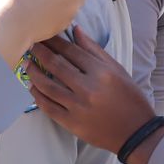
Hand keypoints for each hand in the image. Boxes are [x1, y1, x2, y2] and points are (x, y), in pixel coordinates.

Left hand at [25, 27, 153, 155]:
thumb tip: (76, 30)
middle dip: (40, 53)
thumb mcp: (117, 70)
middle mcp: (88, 88)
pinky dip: (38, 96)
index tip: (43, 35)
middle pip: (56, 66)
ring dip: (34, 73)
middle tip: (30, 46)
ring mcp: (78, 107)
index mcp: (101, 72)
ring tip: (27, 64)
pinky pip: (49, 107)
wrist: (136, 132)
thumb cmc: (129, 98)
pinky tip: (33, 88)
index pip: (71, 51)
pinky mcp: (72, 123)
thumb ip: (95, 50)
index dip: (54, 41)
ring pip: (48, 86)